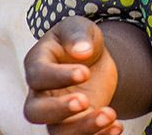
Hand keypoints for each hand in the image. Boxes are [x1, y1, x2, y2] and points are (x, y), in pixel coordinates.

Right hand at [24, 17, 122, 134]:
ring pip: (57, 132)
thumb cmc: (79, 40)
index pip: (38, 76)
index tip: (85, 72)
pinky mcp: (73, 126)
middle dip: (59, 110)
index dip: (58, 77)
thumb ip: (77, 35)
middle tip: (85, 101)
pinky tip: (116, 126)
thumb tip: (82, 51)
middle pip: (35, 111)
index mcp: (37, 64)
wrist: (93, 58)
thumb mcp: (79, 27)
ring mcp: (55, 114)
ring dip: (83, 128)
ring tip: (110, 115)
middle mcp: (40, 94)